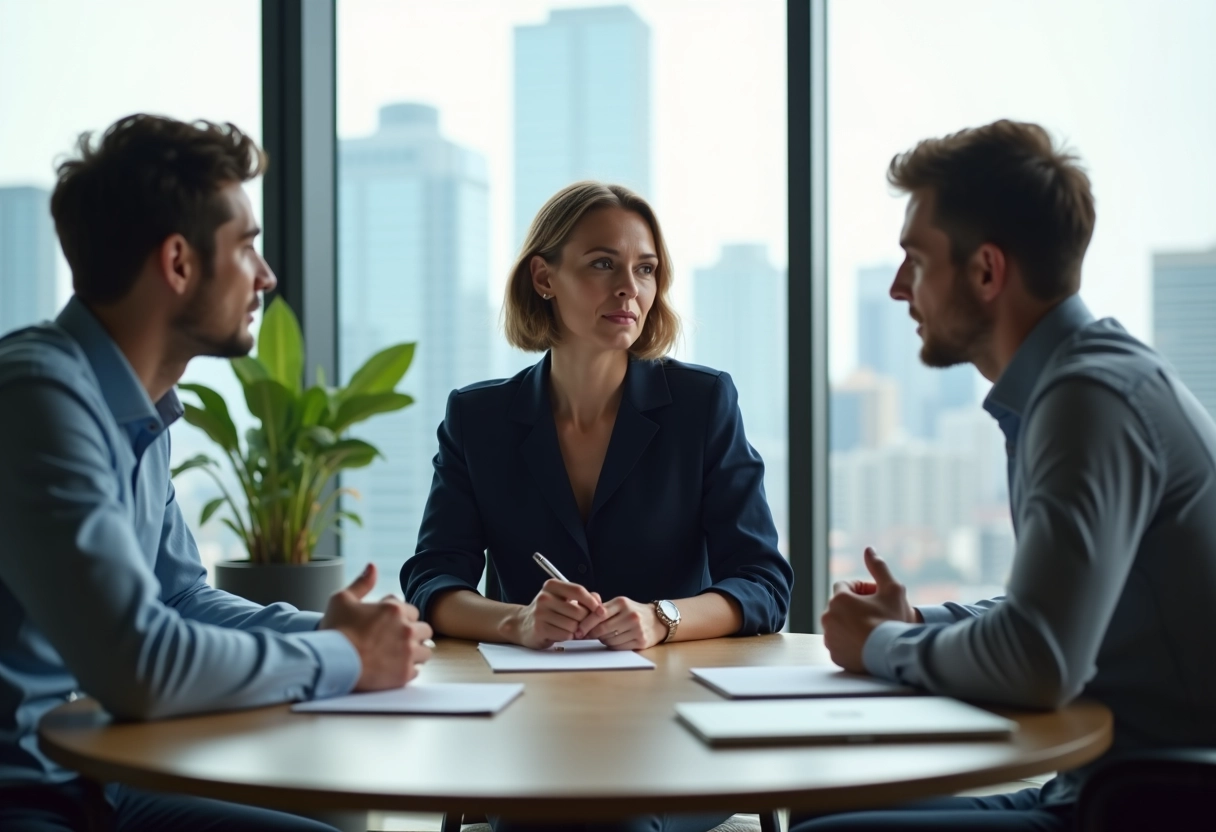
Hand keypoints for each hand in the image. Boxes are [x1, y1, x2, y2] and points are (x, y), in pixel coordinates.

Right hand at [319, 563, 432, 690]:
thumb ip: (362, 582)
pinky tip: (392, 668)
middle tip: (395, 640)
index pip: (412, 611)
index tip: (386, 625)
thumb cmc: (335, 630)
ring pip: (426, 651)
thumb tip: (372, 566)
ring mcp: (408, 653)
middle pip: (425, 630)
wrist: (330, 662)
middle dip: (412, 633)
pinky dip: (407, 669)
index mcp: (395, 609)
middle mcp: (407, 630)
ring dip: (415, 652)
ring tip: (397, 655)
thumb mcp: (342, 599)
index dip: (399, 617)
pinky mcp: (404, 674)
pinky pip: (417, 671)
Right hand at [506, 579, 605, 649]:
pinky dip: (567, 637)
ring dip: (575, 630)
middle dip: (584, 620)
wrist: (523, 625)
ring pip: (573, 625)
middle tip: (581, 624)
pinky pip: (565, 635)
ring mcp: (540, 613)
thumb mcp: (563, 599)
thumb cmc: (548, 611)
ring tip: (569, 628)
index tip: (601, 610)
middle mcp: (545, 597)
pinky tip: (560, 633)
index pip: (578, 590)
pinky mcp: (539, 628)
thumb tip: (599, 602)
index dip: (592, 602)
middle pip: (578, 611)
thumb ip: (583, 597)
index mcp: (552, 586)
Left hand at [582, 597, 665, 649]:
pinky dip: (612, 645)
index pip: (599, 614)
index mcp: (622, 602)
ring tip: (604, 636)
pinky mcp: (641, 641)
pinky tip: (613, 640)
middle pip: (603, 629)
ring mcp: (637, 629)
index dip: (585, 624)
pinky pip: (618, 647)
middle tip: (585, 636)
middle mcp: (630, 615)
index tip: (577, 631)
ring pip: (609, 640)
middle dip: (591, 634)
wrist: (656, 620)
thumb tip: (579, 609)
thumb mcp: (618, 604)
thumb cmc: (631, 612)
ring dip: (602, 640)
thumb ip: (600, 606)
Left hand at [821, 548, 916, 672]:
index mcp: (839, 599)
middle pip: (840, 605)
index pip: (844, 586)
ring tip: (872, 629)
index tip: (875, 597)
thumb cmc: (893, 621)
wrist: (895, 655)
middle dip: (855, 606)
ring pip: (838, 625)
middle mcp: (828, 617)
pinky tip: (867, 644)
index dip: (861, 589)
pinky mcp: (834, 655)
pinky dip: (849, 642)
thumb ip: (878, 567)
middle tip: (877, 614)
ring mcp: (829, 638)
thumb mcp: (892, 589)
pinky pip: (839, 643)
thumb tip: (869, 549)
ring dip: (850, 623)